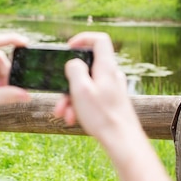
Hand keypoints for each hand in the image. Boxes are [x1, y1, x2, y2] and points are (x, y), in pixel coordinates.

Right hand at [53, 32, 140, 146]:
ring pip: (87, 85)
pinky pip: (91, 97)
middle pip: (87, 67)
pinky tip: (73, 119)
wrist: (122, 141)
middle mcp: (112, 75)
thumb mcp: (81, 89)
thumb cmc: (103, 116)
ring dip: (71, 98)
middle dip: (69, 82)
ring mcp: (112, 88)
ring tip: (64, 114)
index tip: (68, 49)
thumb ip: (74, 69)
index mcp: (106, 67)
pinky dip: (80, 105)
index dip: (83, 39)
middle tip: (59, 96)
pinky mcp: (111, 101)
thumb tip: (73, 63)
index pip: (99, 40)